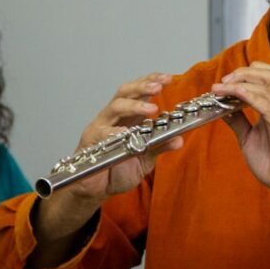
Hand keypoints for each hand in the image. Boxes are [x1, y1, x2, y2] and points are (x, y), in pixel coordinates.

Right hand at [67, 72, 183, 203]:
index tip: (166, 78)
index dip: (150, 81)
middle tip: (158, 87)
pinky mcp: (90, 142)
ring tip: (151, 109)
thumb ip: (159, 146)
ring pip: (114, 107)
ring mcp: (100, 127)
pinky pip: (102, 133)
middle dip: (142, 87)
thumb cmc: (119, 170)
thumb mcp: (145, 159)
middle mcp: (114, 117)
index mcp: (128, 117)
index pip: (138, 92)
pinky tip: (126, 133)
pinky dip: (115, 132)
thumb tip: (179, 140)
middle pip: (125, 93)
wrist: (96, 190)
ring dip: (133, 106)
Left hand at [211, 62, 269, 221]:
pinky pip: (265, 103)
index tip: (225, 82)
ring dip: (240, 81)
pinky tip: (233, 95)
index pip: (268, 75)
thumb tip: (222, 107)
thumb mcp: (249, 139)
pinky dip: (247, 95)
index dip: (246, 72)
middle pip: (267, 73)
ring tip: (222, 87)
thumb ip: (238, 121)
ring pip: (266, 83)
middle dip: (242, 72)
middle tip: (223, 82)